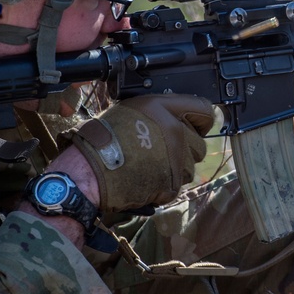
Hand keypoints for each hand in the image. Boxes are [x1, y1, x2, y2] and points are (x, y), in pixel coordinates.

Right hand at [63, 94, 214, 212]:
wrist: (89, 171)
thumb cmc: (103, 140)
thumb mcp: (131, 110)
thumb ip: (159, 112)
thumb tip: (177, 117)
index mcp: (162, 108)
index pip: (204, 111)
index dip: (202, 121)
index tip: (197, 127)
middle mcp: (173, 131)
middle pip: (200, 144)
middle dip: (186, 150)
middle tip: (164, 152)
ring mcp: (174, 158)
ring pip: (190, 167)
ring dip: (176, 169)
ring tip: (150, 166)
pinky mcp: (171, 182)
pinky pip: (176, 185)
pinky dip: (164, 185)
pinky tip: (145, 178)